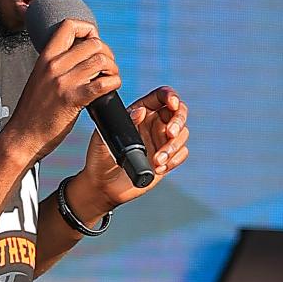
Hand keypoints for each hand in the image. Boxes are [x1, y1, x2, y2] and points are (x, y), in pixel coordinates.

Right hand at [8, 18, 122, 162]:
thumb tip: (81, 58)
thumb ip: (58, 66)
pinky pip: (102, 83)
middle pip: (93, 43)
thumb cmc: (33, 113)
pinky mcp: (73, 99)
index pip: (69, 25)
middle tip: (106, 68)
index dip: (88, 30)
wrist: (22, 136)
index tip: (92, 45)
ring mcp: (63, 82)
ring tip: (110, 79)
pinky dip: (114, 83)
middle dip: (107, 54)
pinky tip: (111, 88)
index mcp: (46, 57)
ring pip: (101, 60)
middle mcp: (54, 65)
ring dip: (112, 69)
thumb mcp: (40, 79)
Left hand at [77, 85, 188, 211]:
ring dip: (173, 146)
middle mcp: (154, 123)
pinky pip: (181, 153)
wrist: (104, 185)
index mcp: (140, 111)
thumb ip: (123, 124)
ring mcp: (162, 141)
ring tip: (157, 161)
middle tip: (170, 134)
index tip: (172, 104)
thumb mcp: (103, 138)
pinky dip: (174, 160)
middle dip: (178, 121)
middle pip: (179, 112)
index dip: (170, 96)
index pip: (160, 96)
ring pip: (182, 134)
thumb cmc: (100, 158)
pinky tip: (159, 168)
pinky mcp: (168, 159)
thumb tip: (141, 111)